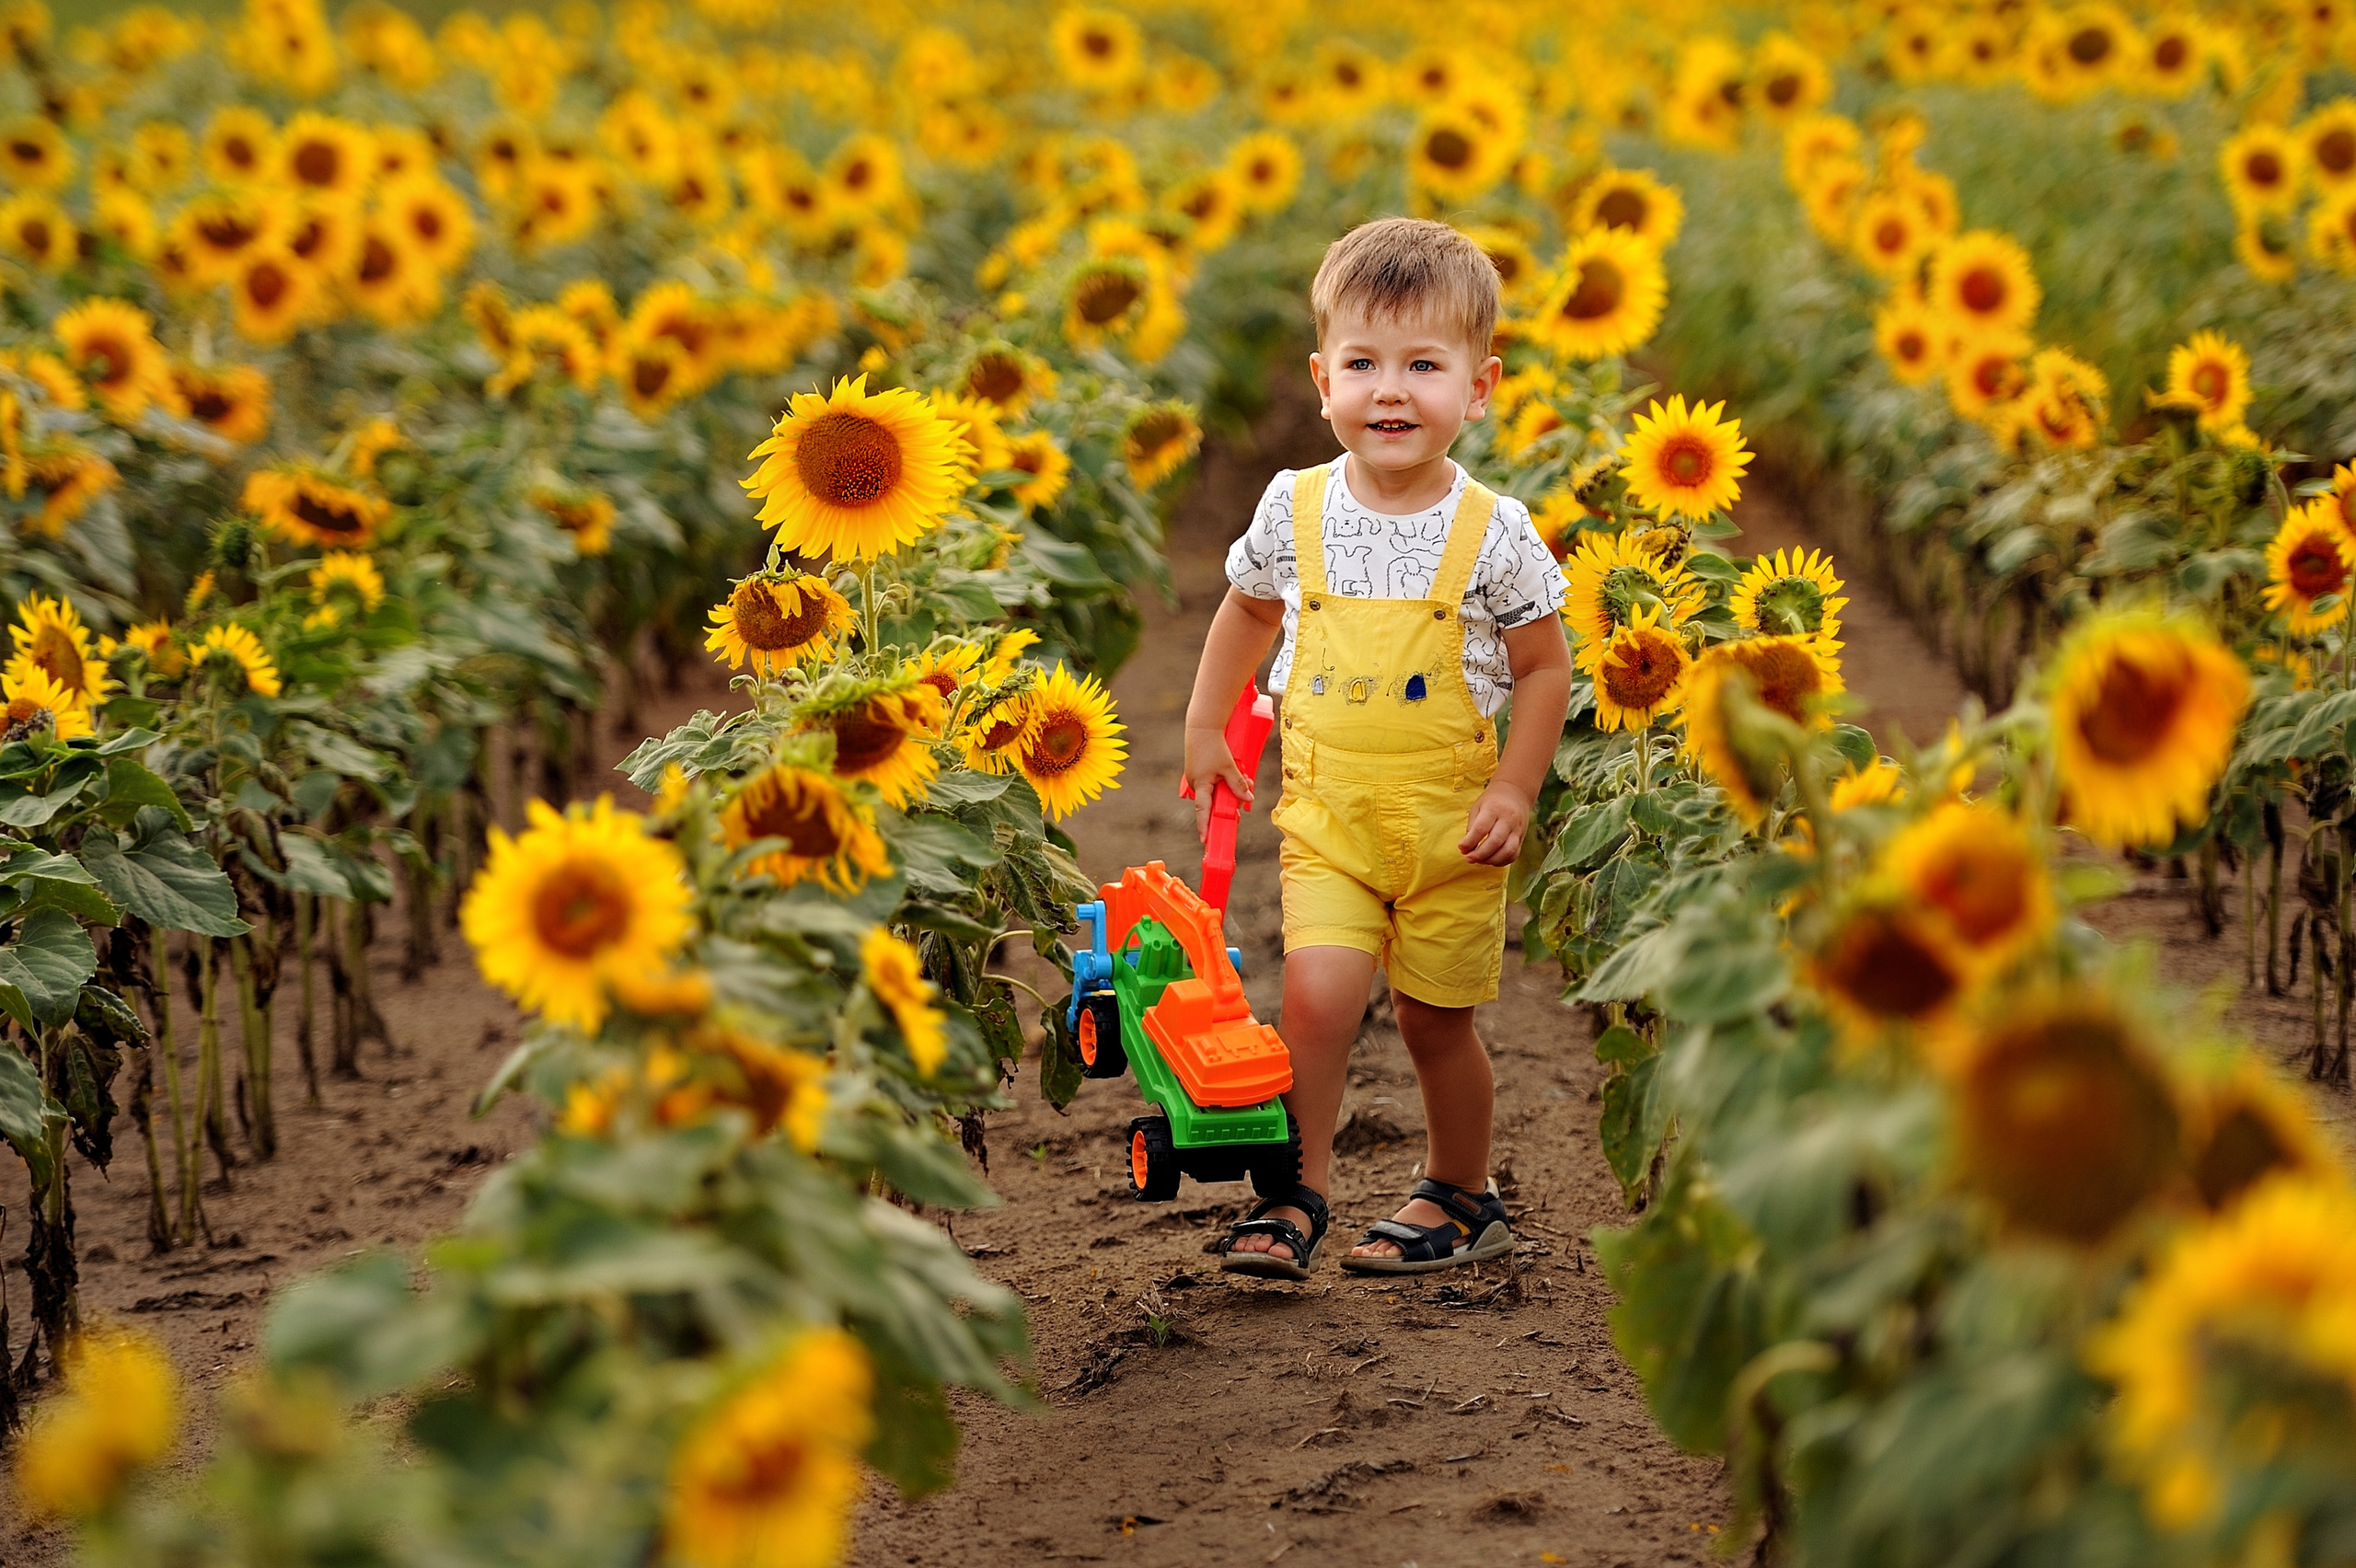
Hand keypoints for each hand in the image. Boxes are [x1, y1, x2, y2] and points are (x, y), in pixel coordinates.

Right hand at [1182, 722, 1253, 842]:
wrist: (1202, 727)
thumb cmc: (1213, 746)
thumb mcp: (1229, 766)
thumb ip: (1237, 784)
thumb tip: (1248, 799)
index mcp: (1201, 785)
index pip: (1202, 811)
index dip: (1204, 827)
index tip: (1205, 840)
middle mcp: (1196, 784)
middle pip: (1214, 803)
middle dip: (1230, 804)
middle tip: (1244, 802)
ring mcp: (1197, 778)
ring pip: (1216, 792)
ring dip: (1231, 790)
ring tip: (1246, 781)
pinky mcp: (1200, 771)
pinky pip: (1214, 783)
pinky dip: (1225, 782)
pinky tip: (1236, 775)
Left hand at [1459, 779, 1532, 865]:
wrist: (1516, 793)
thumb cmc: (1492, 801)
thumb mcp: (1478, 807)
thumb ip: (1472, 827)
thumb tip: (1466, 849)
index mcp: (1494, 809)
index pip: (1481, 828)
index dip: (1469, 841)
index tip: (1461, 847)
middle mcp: (1508, 819)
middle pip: (1495, 842)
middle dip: (1480, 854)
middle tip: (1468, 858)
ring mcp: (1517, 830)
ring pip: (1507, 851)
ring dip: (1491, 860)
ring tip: (1479, 860)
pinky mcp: (1522, 838)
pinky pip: (1514, 854)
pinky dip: (1502, 861)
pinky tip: (1491, 860)